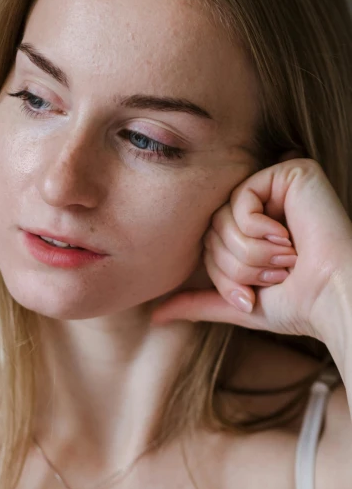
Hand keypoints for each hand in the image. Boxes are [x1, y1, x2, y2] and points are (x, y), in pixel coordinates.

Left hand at [150, 157, 351, 344]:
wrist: (332, 298)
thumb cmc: (297, 303)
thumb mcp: (239, 305)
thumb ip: (199, 302)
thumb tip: (155, 315)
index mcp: (251, 229)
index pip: (209, 244)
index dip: (224, 276)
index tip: (255, 294)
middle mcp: (262, 204)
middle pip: (212, 230)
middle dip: (237, 266)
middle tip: (276, 274)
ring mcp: (274, 186)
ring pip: (223, 217)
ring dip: (251, 252)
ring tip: (286, 258)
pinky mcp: (289, 173)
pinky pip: (241, 199)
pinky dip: (259, 228)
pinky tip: (288, 236)